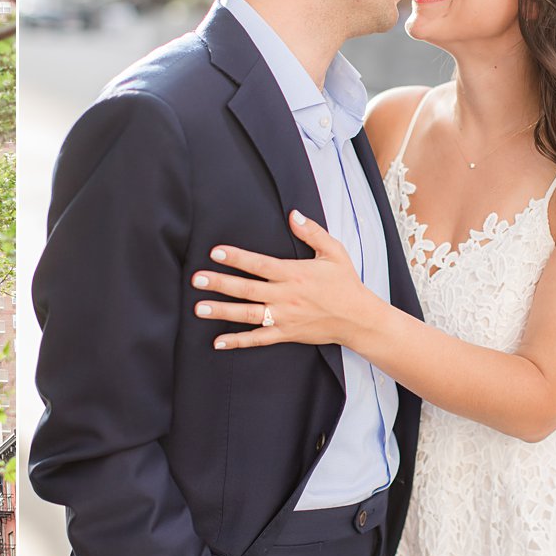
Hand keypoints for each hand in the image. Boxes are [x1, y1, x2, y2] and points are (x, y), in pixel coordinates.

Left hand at [192, 210, 373, 349]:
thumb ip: (312, 232)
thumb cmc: (345, 283)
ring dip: (222, 311)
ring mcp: (284, 317)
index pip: (260, 264)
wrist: (359, 318)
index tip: (215, 252)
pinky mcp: (286, 334)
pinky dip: (238, 341)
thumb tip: (293, 214)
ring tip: (198, 308)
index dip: (237, 258)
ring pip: (248, 314)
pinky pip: (259, 338)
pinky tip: (218, 341)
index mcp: (294, 274)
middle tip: (196, 279)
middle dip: (220, 283)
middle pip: (247, 289)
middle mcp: (286, 296)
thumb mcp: (333, 252)